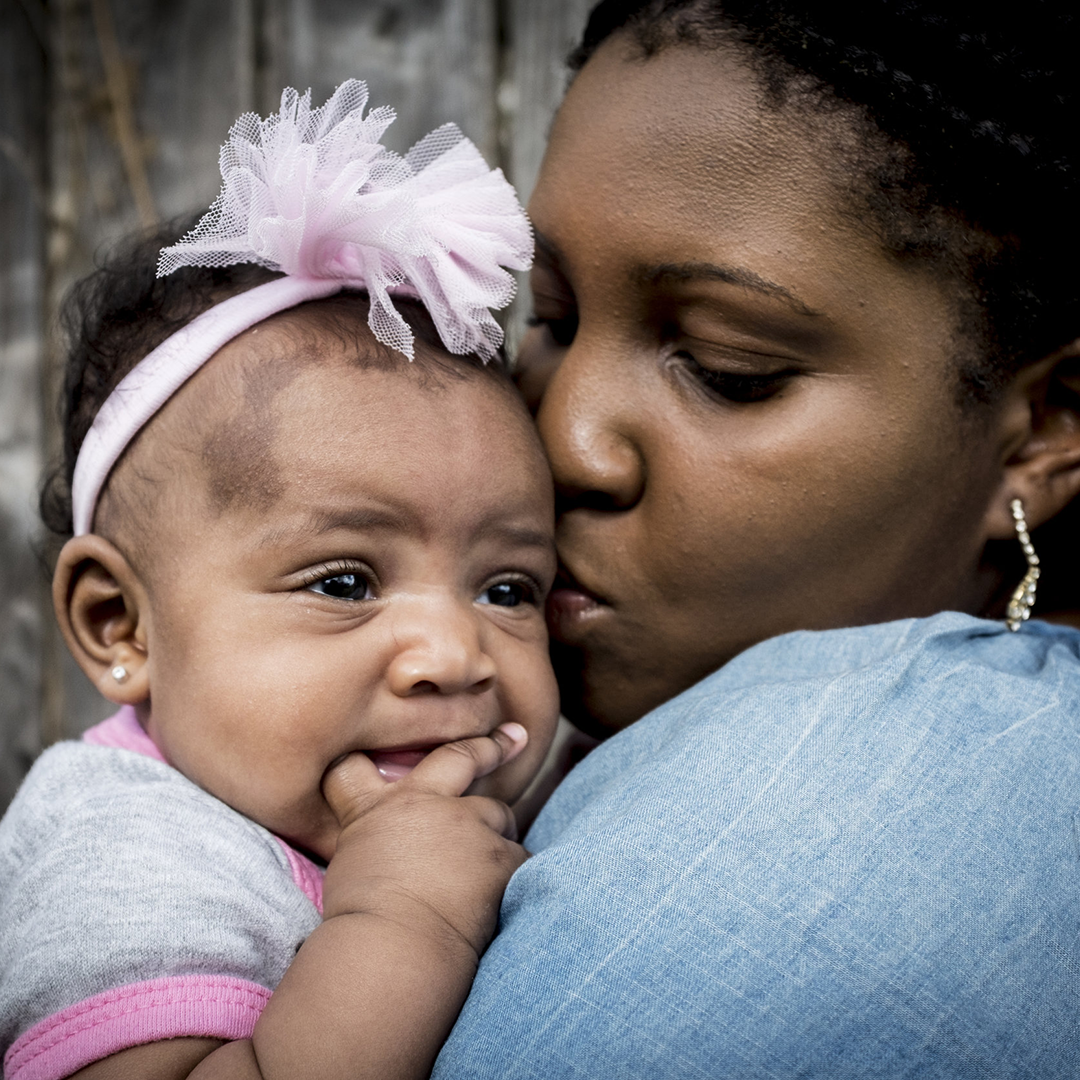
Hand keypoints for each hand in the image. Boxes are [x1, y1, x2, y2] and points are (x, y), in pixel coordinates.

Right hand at [320, 724, 529, 957]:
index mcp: (379, 807)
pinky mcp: (501, 854)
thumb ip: (375, 837)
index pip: (373, 762)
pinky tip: (499, 895)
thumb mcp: (350, 866)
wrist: (393, 949)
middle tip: (515, 738)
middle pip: (462, 758)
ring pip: (498, 813)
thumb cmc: (362, 921)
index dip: (380, 747)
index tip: (400, 727)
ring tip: (481, 869)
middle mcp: (427, 803)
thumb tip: (390, 845)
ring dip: (495, 832)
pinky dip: (512, 872)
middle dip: (489, 746)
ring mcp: (469, 824)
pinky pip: (518, 856)